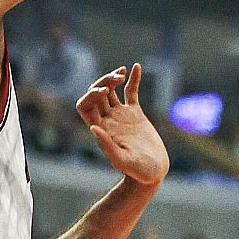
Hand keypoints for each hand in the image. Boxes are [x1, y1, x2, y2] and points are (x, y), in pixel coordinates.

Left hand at [76, 64, 169, 187]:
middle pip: (96, 93)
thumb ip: (107, 145)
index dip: (91, 94)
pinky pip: (131, 91)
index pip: (85, 105)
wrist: (153, 171)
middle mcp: (108, 119)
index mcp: (101, 129)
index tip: (105, 91)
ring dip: (114, 78)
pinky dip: (133, 79)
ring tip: (123, 72)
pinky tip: (137, 66)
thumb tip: (93, 127)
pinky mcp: (135, 113)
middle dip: (103, 82)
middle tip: (117, 78)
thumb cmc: (138, 170)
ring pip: (111, 90)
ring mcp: (121, 115)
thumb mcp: (122, 160)